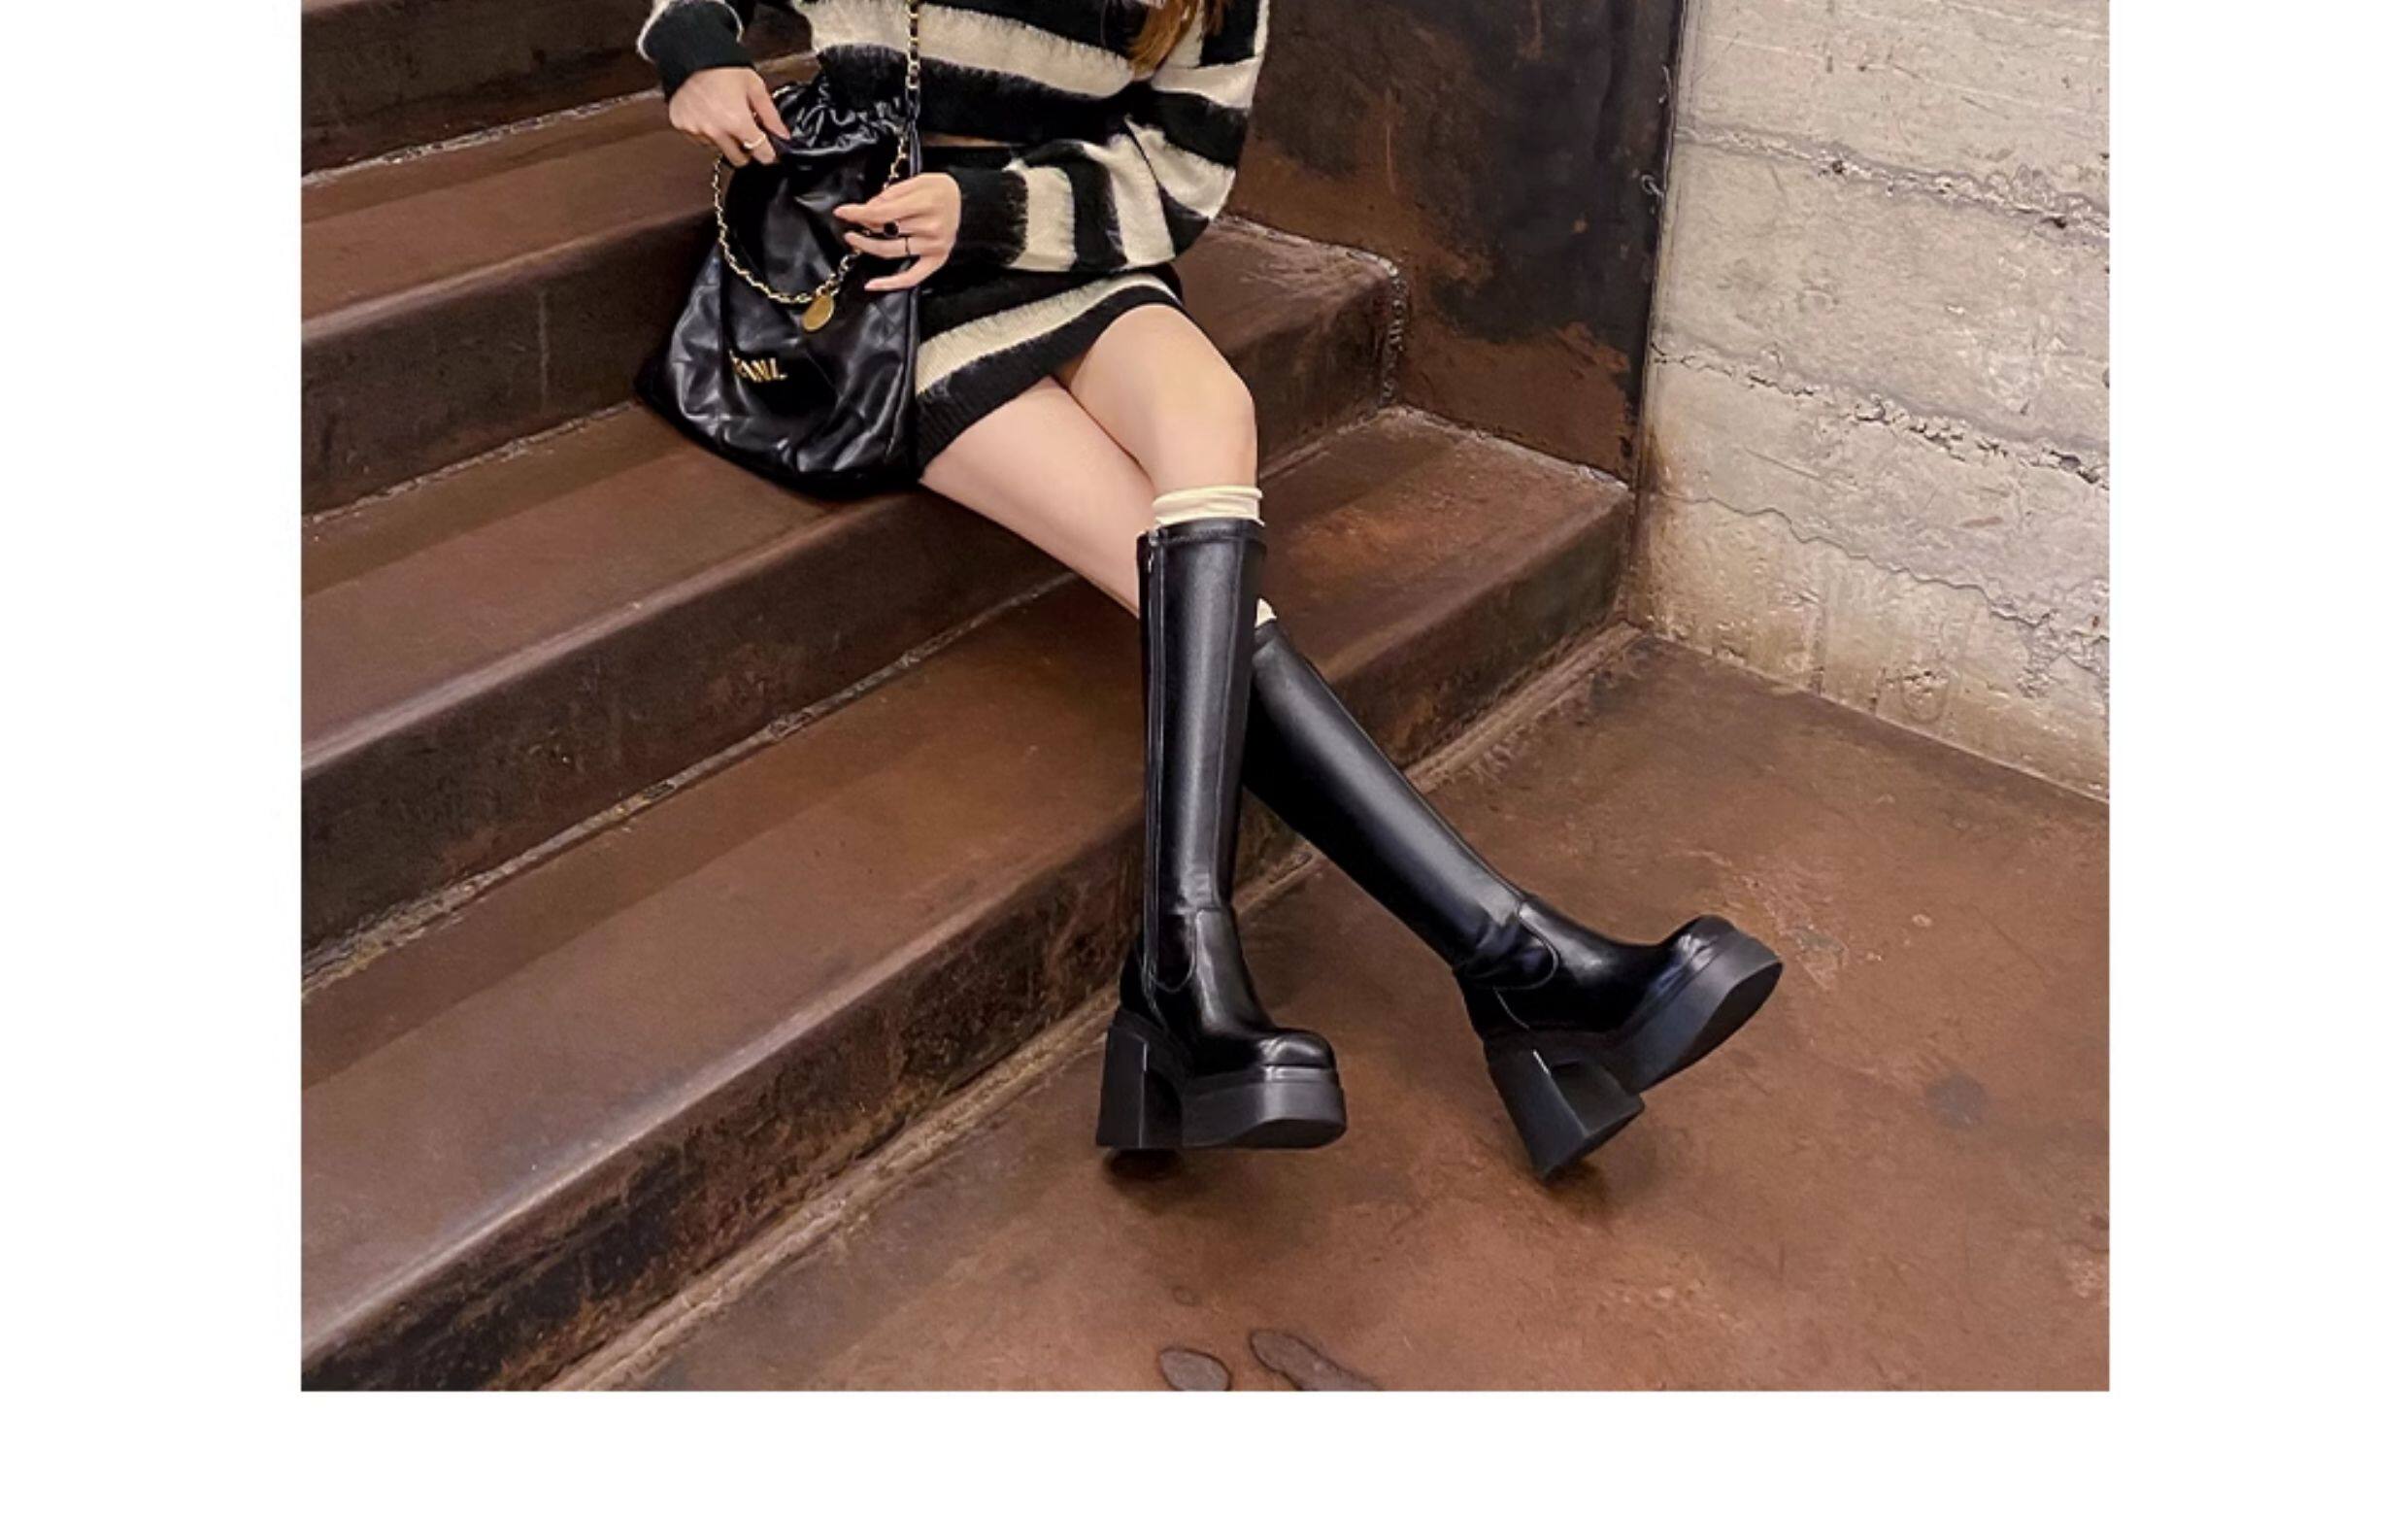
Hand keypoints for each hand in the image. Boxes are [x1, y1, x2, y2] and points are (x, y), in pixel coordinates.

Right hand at [668, 68, 786, 165]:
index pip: (760, 153)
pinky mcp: (682, 126)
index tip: (769, 151)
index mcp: (736, 121)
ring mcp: (697, 130)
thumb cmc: (722, 67)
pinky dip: (705, 131)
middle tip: (746, 133)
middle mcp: (715, 130)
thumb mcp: (754, 87)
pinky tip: (708, 114)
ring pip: (717, 149)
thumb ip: (771, 115)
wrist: (690, 55)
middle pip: (738, 159)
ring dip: (724, 139)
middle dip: (746, 150)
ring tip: (723, 116)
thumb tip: (782, 134)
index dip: (768, 154)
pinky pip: (699, 139)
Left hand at [833, 174, 961, 291]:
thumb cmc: (940, 189)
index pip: (883, 212)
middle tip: (850, 223)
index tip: (842, 212)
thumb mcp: (917, 181)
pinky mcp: (936, 259)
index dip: (859, 213)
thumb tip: (868, 209)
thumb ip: (891, 194)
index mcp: (926, 204)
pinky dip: (891, 283)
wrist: (967, 200)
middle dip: (864, 225)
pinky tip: (872, 284)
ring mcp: (934, 246)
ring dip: (869, 246)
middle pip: (886, 231)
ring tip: (855, 240)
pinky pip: (912, 277)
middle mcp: (931, 227)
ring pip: (892, 251)